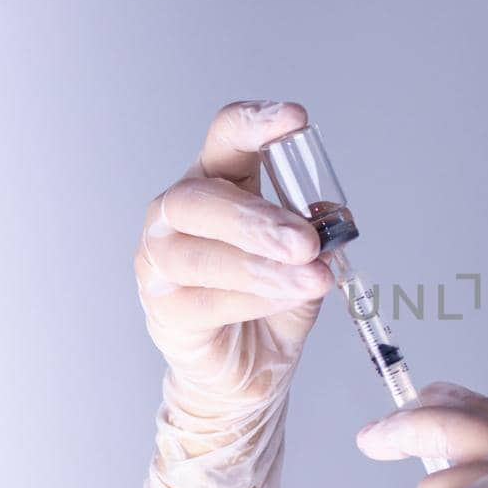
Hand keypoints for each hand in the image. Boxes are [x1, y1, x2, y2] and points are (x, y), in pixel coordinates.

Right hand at [133, 101, 334, 487]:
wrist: (251, 370)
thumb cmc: (273, 301)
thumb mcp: (305, 261)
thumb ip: (313, 239)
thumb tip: (326, 233)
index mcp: (217, 180)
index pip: (226, 137)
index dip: (256, 123)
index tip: (295, 118)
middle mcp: (178, 212)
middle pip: (202, 198)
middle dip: (259, 219)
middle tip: (307, 240)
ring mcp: (161, 259)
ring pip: (202, 254)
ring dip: (262, 267)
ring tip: (311, 278)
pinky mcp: (164, 308)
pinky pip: (205, 300)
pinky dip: (253, 299)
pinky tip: (288, 297)